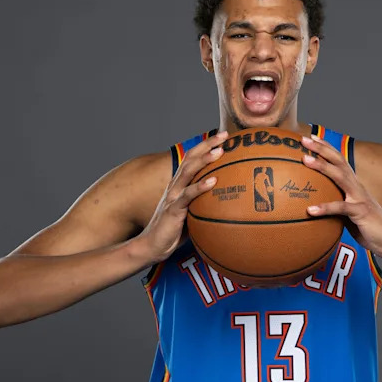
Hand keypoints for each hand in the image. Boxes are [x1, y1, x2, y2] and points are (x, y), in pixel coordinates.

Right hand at [140, 131, 228, 263]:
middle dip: (207, 145)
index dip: (206, 145)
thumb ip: (204, 203)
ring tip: (220, 152)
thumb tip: (228, 201)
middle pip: (191, 159)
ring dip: (204, 160)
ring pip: (189, 173)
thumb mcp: (192, 213)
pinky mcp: (173, 210)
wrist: (152, 246)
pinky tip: (213, 181)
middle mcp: (175, 186)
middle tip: (224, 135)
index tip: (223, 136)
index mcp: (180, 184)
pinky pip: (188, 196)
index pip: (192, 159)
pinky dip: (200, 187)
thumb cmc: (174, 231)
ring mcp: (173, 196)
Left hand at [300, 135, 381, 262]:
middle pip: (338, 162)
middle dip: (322, 149)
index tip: (311, 138)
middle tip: (304, 139)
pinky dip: (326, 208)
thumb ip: (335, 205)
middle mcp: (357, 187)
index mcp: (354, 185)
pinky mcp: (361, 212)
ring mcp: (360, 198)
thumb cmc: (368, 227)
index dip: (326, 148)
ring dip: (323, 167)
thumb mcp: (349, 214)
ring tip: (305, 160)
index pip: (339, 161)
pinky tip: (311, 210)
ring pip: (340, 177)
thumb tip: (313, 206)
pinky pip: (341, 208)